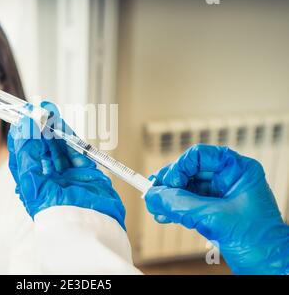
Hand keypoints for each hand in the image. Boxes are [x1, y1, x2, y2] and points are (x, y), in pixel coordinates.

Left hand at [7, 101, 125, 229]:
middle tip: (38, 111)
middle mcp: (50, 180)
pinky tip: (64, 127)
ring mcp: (69, 176)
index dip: (22, 137)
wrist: (89, 227)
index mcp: (33, 185)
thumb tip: (22, 129)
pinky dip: (71, 139)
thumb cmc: (57, 214)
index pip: (24, 156)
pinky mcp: (87, 174)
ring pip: (60, 148)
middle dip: (40, 129)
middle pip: (43, 149)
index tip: (21, 119)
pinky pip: (78, 153)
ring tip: (50, 112)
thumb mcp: (33, 183)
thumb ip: (27, 154)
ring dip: (54, 130)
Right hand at [145, 144, 288, 274]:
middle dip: (169, 184)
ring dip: (168, 199)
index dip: (180, 167)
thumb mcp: (215, 218)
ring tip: (154, 207)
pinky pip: (187, 204)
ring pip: (185, 188)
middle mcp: (228, 179)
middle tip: (152, 194)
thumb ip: (181, 204)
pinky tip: (162, 215)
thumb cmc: (259, 241)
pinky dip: (174, 209)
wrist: (270, 268)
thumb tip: (153, 195)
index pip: (199, 156)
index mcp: (237, 170)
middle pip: (189, 171)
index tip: (167, 184)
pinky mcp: (213, 212)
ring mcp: (220, 196)